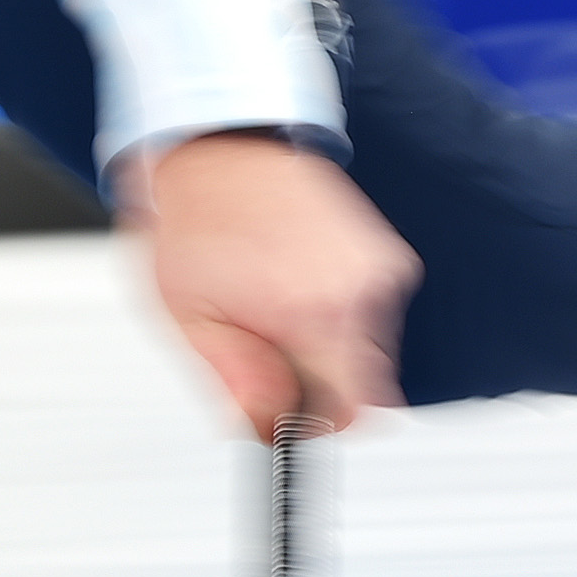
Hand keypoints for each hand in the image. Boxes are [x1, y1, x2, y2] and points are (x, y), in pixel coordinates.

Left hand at [129, 129, 416, 438]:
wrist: (221, 146)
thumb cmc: (197, 219)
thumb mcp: (191, 316)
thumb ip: (235, 382)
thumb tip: (268, 430)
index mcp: (315, 312)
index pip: (355, 414)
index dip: (316, 421)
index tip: (289, 411)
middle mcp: (361, 290)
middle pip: (363, 386)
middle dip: (315, 380)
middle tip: (266, 346)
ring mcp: (380, 268)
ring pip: (367, 350)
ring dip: (325, 343)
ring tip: (274, 300)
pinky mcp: (386, 254)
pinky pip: (370, 312)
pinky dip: (338, 310)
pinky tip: (294, 280)